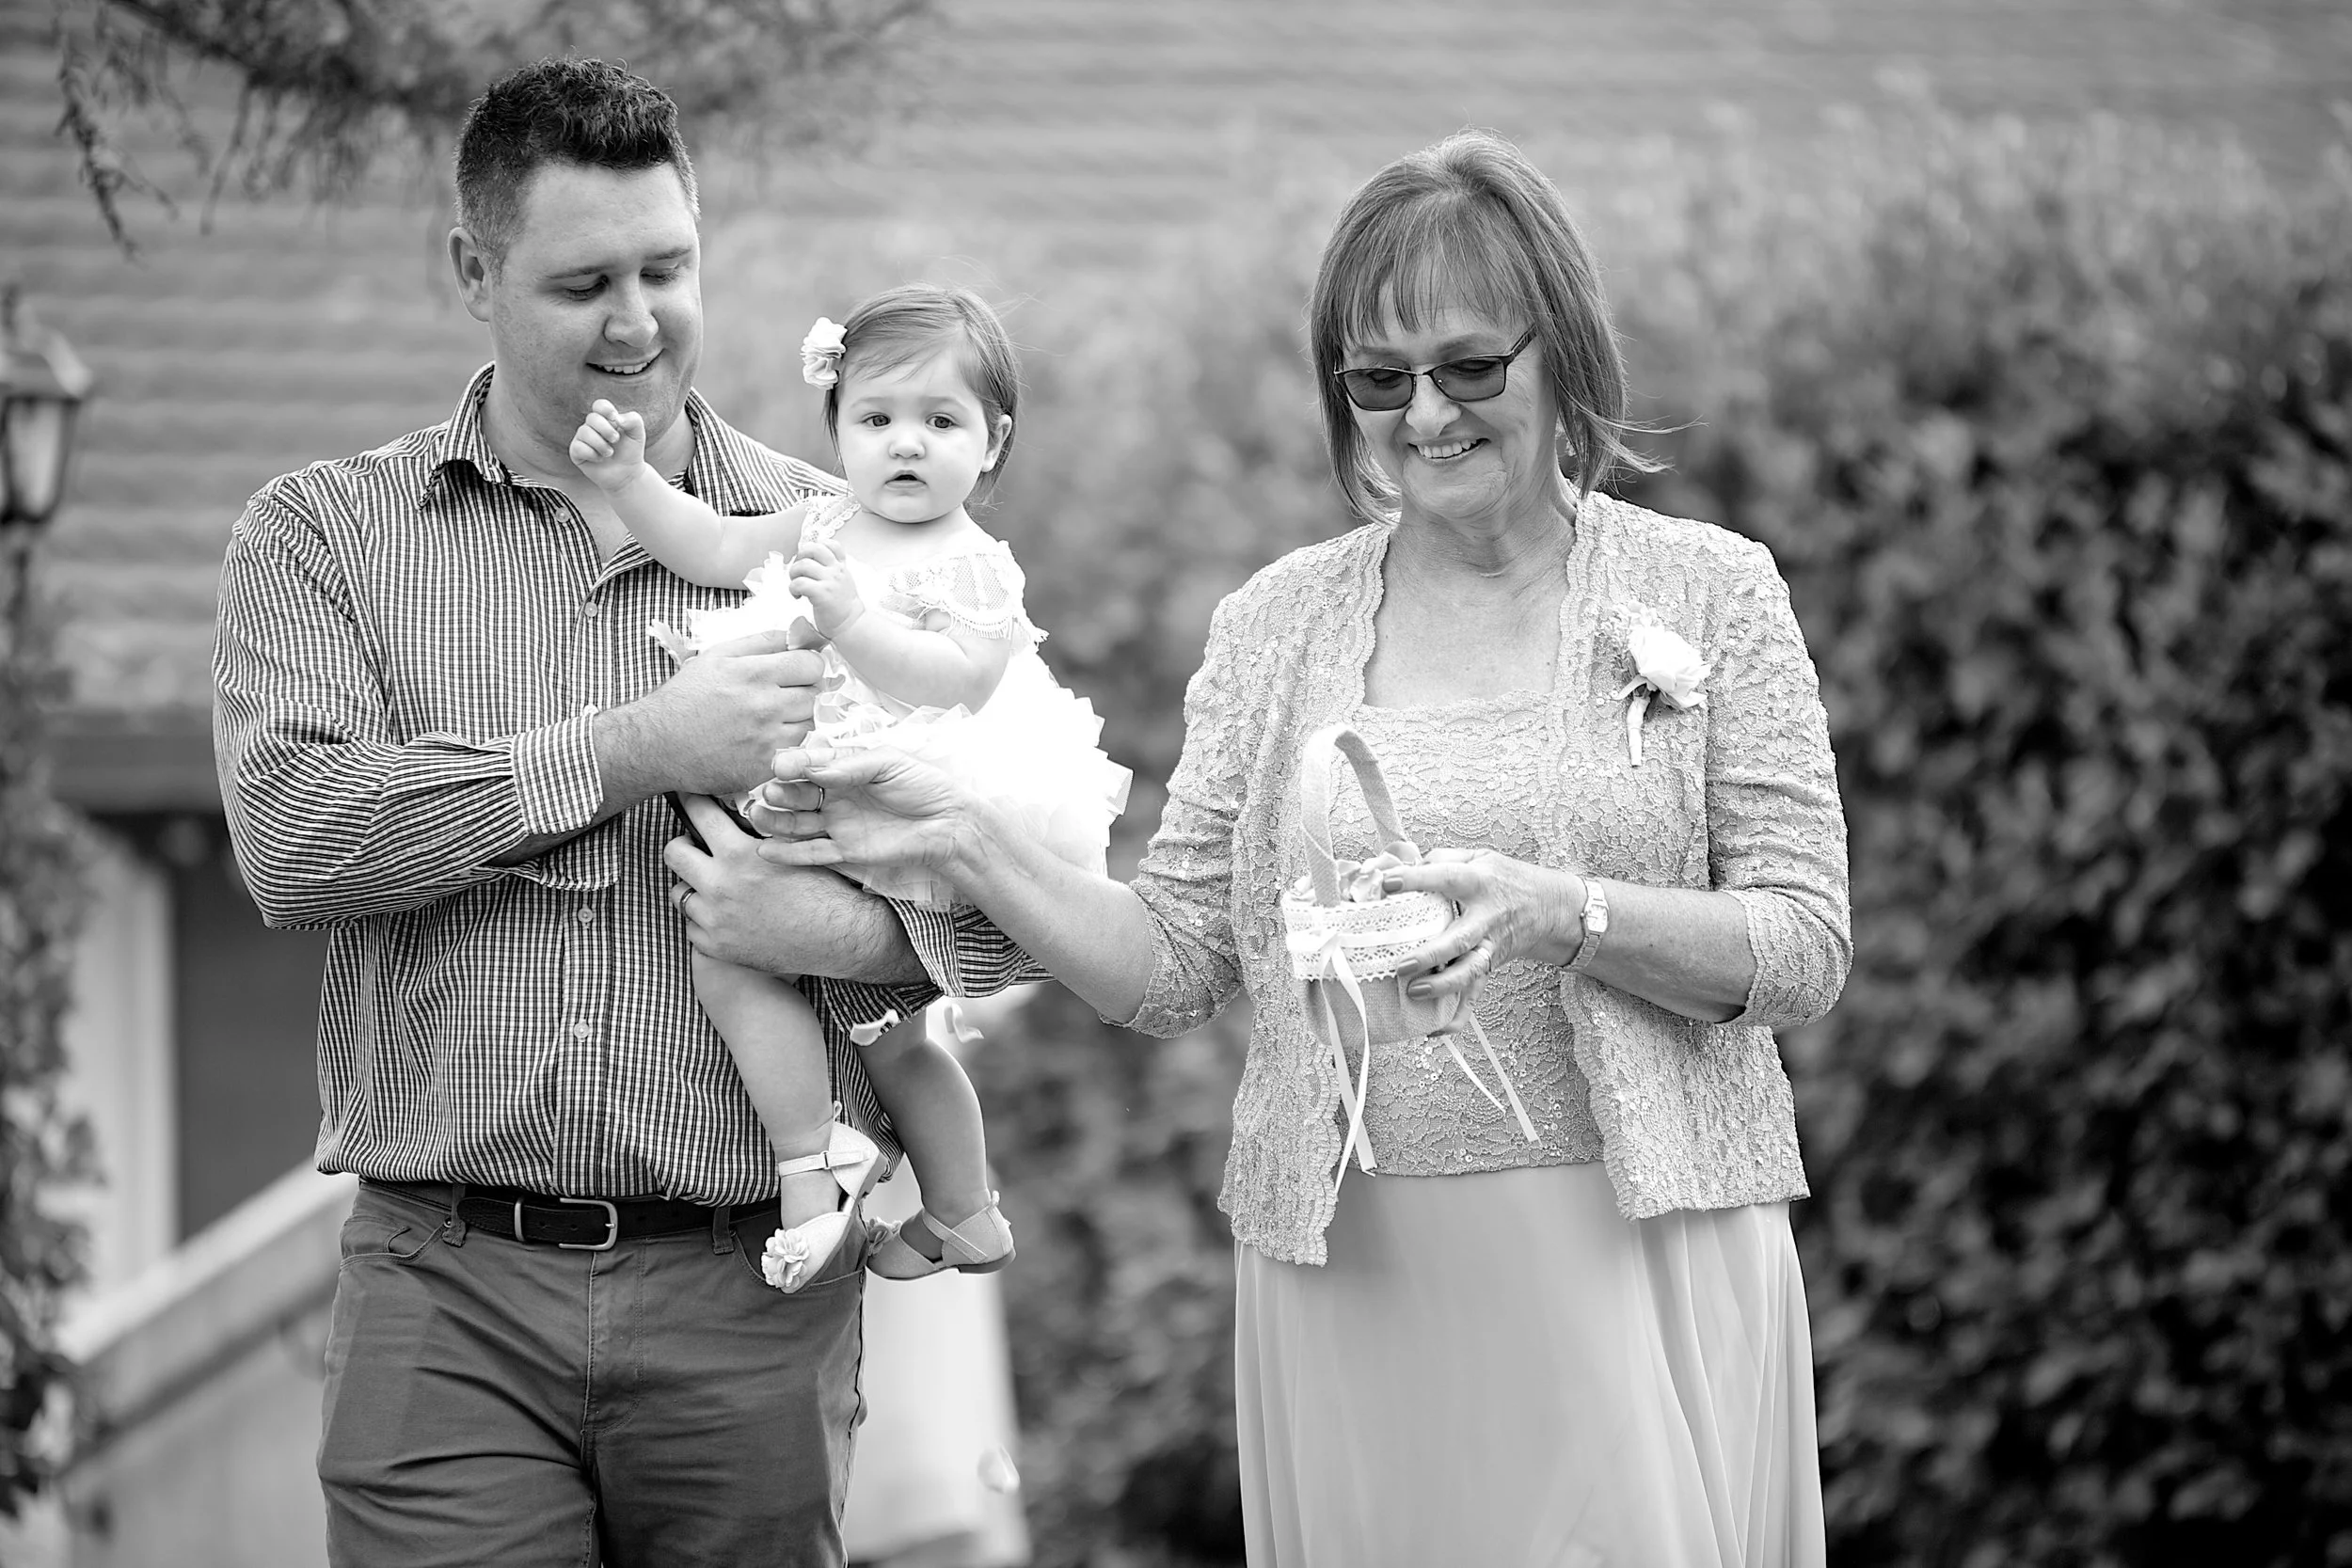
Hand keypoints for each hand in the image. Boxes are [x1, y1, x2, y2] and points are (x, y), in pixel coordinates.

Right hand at [569, 398, 646, 491]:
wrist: (627, 475)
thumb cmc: (631, 452)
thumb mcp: (638, 434)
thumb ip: (633, 420)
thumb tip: (616, 418)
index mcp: (606, 419)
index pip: (599, 405)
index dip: (605, 409)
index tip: (614, 417)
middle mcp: (592, 426)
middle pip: (592, 418)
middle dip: (606, 430)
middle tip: (616, 440)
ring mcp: (582, 438)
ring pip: (584, 432)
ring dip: (601, 445)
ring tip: (609, 453)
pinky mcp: (576, 452)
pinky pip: (579, 447)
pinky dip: (592, 454)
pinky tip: (599, 459)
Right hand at [605, 629, 823, 797]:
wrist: (656, 744)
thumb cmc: (685, 697)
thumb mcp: (716, 656)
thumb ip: (759, 642)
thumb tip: (795, 633)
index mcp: (753, 673)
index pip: (811, 664)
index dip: (809, 666)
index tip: (799, 671)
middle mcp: (764, 705)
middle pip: (814, 695)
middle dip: (803, 693)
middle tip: (784, 696)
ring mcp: (766, 739)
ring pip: (808, 724)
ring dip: (797, 720)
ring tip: (771, 720)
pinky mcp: (763, 766)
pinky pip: (795, 752)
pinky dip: (786, 746)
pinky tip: (766, 741)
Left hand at [665, 794, 900, 976]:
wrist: (840, 937)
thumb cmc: (825, 890)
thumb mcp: (793, 848)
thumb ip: (760, 831)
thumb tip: (736, 809)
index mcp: (740, 855)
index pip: (697, 814)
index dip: (691, 801)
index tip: (689, 799)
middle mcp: (721, 886)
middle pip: (673, 853)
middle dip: (683, 844)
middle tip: (695, 846)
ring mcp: (715, 920)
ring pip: (678, 892)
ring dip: (693, 885)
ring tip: (714, 885)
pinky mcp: (716, 947)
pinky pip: (691, 926)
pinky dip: (704, 919)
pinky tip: (726, 915)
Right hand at [753, 744, 970, 876]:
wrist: (948, 823)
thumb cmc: (923, 786)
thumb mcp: (889, 763)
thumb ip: (852, 766)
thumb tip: (817, 769)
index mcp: (845, 770)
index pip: (810, 765)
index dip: (793, 764)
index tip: (779, 765)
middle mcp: (836, 797)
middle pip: (797, 794)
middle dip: (781, 792)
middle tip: (770, 791)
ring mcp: (839, 825)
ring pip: (797, 824)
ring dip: (776, 820)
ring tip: (757, 815)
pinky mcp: (846, 851)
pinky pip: (811, 853)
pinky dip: (787, 853)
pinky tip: (764, 849)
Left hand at [786, 541, 865, 639]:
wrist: (851, 623)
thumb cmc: (842, 603)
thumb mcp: (842, 579)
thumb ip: (831, 567)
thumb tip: (808, 558)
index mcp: (840, 565)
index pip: (829, 543)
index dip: (813, 548)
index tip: (808, 560)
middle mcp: (836, 570)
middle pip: (812, 549)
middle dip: (799, 557)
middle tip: (798, 571)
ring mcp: (830, 581)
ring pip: (802, 565)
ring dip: (793, 574)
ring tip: (796, 586)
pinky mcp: (822, 594)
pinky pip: (800, 583)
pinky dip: (793, 589)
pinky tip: (797, 596)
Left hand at [1382, 849, 1583, 1007]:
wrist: (1550, 907)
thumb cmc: (1508, 879)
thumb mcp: (1479, 857)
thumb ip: (1440, 858)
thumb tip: (1400, 865)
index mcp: (1479, 883)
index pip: (1446, 878)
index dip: (1416, 879)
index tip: (1387, 883)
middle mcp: (1486, 917)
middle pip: (1460, 939)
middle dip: (1431, 954)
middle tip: (1402, 964)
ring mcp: (1490, 946)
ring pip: (1470, 972)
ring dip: (1443, 986)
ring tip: (1415, 992)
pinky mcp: (1490, 966)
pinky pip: (1475, 995)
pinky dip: (1458, 1016)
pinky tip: (1436, 1030)